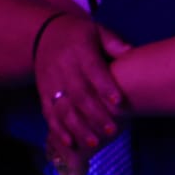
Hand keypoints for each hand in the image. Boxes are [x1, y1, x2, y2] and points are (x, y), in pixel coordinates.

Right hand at [35, 15, 127, 155]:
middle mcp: (63, 70)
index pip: (93, 71)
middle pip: (79, 95)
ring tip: (95, 143)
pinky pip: (49, 114)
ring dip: (78, 128)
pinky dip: (58, 130)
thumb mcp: (97, 31)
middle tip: (112, 130)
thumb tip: (132, 51)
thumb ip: (113, 43)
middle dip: (95, 115)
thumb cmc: (79, 35)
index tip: (119, 102)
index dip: (105, 87)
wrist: (43, 35)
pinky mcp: (43, 94)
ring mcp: (50, 84)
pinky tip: (69, 143)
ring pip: (63, 109)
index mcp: (79, 53)